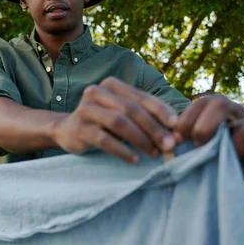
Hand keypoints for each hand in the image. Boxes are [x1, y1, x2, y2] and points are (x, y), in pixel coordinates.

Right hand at [50, 77, 178, 162]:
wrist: (66, 130)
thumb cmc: (102, 123)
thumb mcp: (121, 113)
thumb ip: (144, 116)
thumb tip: (176, 131)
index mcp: (112, 85)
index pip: (142, 97)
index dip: (161, 112)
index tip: (177, 128)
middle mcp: (97, 92)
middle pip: (131, 110)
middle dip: (154, 128)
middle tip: (169, 145)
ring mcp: (86, 109)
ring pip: (119, 122)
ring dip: (140, 139)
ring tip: (154, 154)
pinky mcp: (79, 128)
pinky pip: (104, 140)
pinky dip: (122, 150)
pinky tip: (134, 160)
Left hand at [173, 94, 243, 178]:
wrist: (224, 166)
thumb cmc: (201, 152)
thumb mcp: (189, 144)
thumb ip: (182, 141)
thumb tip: (172, 148)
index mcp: (215, 106)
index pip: (203, 102)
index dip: (187, 120)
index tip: (178, 140)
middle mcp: (236, 112)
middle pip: (222, 105)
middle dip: (204, 128)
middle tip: (197, 147)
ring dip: (231, 151)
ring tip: (222, 164)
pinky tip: (242, 173)